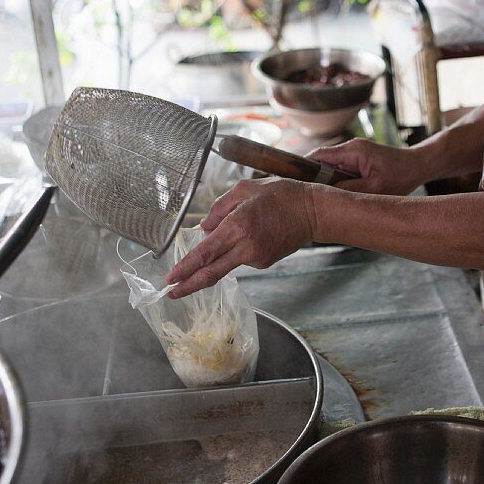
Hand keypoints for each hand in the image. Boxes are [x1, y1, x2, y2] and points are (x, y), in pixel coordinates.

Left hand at [165, 177, 315, 296]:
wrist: (312, 211)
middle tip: (170, 293)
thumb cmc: (280, 195)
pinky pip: (242, 257)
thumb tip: (203, 228)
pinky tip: (255, 231)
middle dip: (188, 286)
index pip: (204, 254)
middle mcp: (245, 247)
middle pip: (211, 273)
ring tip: (243, 225)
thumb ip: (219, 208)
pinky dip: (239, 248)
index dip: (185, 269)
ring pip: (226, 262)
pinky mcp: (264, 262)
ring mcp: (256, 258)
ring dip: (220, 254)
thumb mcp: (244, 189)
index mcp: (237, 226)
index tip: (170, 279)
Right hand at [308, 139, 422, 194]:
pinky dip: (334, 182)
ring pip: (329, 168)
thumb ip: (350, 191)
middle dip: (311, 178)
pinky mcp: (357, 161)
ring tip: (315, 199)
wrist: (418, 165)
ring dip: (324, 182)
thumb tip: (328, 198)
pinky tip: (332, 196)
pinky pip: (338, 170)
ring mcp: (353, 154)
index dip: (302, 167)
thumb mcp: (376, 188)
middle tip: (301, 196)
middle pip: (321, 162)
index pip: (319, 155)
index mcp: (353, 150)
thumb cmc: (401, 175)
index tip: (291, 181)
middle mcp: (350, 148)